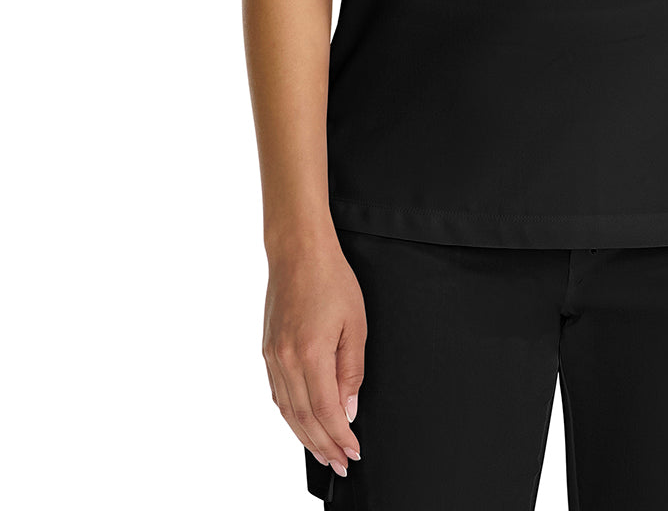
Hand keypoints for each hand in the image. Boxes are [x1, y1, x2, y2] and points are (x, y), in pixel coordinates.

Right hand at [262, 234, 366, 475]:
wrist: (298, 252)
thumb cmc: (331, 279)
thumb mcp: (354, 324)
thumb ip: (351, 371)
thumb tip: (348, 409)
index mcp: (311, 353)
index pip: (326, 411)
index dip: (340, 436)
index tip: (352, 452)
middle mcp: (286, 359)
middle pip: (304, 418)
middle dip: (323, 445)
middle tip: (340, 463)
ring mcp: (273, 356)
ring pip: (287, 410)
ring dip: (305, 436)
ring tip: (323, 452)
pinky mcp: (267, 350)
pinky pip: (278, 394)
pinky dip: (291, 415)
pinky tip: (303, 424)